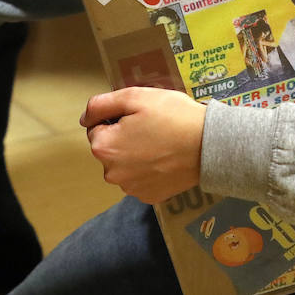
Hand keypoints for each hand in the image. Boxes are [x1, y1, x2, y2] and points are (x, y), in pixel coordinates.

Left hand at [81, 87, 206, 203]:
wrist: (209, 145)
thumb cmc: (172, 117)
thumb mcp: (134, 97)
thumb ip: (101, 105)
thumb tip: (84, 118)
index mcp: (104, 148)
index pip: (97, 128)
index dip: (116, 118)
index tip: (139, 116)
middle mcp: (112, 174)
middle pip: (110, 148)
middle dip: (123, 137)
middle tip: (151, 127)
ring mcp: (132, 189)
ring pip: (124, 165)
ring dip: (135, 154)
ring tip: (161, 142)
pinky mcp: (150, 197)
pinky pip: (140, 179)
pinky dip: (148, 170)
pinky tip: (165, 159)